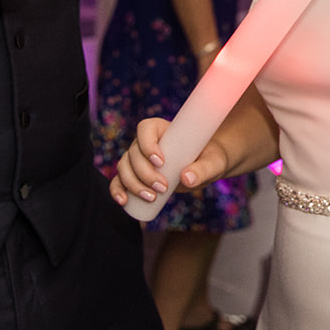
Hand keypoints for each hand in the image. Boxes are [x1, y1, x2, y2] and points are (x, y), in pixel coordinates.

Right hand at [108, 117, 228, 207]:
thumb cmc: (210, 158)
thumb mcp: (212, 162)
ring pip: (124, 168)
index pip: (145, 129)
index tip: (161, 162)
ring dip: (132, 184)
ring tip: (152, 197)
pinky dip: (117, 190)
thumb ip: (203, 169)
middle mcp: (145, 142)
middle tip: (163, 187)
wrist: (205, 167)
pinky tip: (123, 201)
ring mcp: (138, 160)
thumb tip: (187, 179)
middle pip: (133, 153)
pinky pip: (119, 181)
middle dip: (144, 172)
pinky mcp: (136, 176)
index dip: (147, 144)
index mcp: (162, 129)